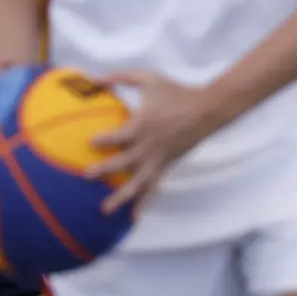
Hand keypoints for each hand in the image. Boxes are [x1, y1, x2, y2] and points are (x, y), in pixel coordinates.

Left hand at [85, 70, 220, 214]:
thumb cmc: (176, 91)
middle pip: (125, 162)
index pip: (120, 136)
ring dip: (121, 197)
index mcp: (144, 125)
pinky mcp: (167, 166)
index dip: (105, 139)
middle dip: (105, 170)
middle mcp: (150, 146)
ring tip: (104, 210)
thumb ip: (120, 77)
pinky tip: (133, 218)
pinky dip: (144, 203)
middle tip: (86, 176)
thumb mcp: (148, 78)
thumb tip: (93, 78)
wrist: (210, 109)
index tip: (89, 142)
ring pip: (138, 183)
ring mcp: (159, 159)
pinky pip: (154, 188)